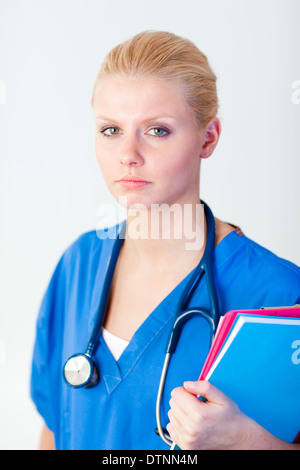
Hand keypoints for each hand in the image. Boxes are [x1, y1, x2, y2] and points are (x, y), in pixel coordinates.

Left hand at [166, 380, 289, 449]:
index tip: (195, 395)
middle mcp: (190, 428)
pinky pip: (171, 428)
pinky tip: (190, 423)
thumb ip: (203, 386)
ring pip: (171, 415)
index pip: (176, 393)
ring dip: (180, 412)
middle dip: (183, 400)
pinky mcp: (186, 446)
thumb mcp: (221, 397)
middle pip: (172, 403)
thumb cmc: (231, 418)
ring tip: (195, 415)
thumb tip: (187, 384)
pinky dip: (178, 424)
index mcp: (198, 414)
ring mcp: (187, 440)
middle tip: (197, 405)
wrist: (238, 439)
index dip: (186, 391)